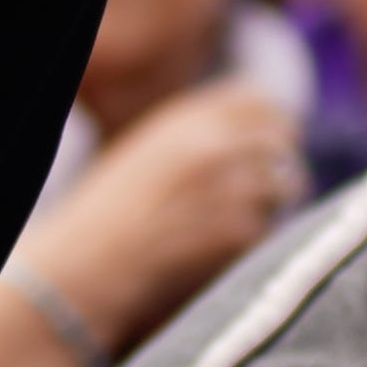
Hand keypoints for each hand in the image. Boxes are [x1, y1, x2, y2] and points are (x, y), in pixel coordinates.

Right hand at [28, 82, 307, 360]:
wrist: (82, 267)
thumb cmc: (104, 219)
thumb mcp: (145, 156)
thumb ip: (196, 139)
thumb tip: (258, 140)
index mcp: (183, 120)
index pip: (259, 99)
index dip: (271, 122)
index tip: (270, 145)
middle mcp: (209, 144)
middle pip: (281, 140)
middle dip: (279, 167)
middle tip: (265, 194)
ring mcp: (226, 185)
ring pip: (284, 186)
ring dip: (269, 208)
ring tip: (229, 227)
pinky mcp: (237, 230)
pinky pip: (267, 230)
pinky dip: (250, 245)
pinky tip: (213, 254)